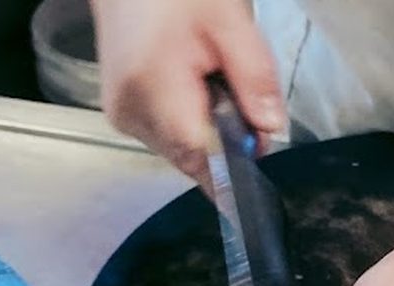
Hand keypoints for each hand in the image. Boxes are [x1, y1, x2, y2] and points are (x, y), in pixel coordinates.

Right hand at [90, 0, 285, 185]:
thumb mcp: (230, 21)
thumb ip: (255, 76)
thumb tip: (270, 127)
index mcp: (151, 86)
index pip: (201, 155)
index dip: (237, 155)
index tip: (258, 139)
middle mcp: (130, 111)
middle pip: (195, 157)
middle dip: (227, 138)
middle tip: (237, 91)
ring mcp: (123, 117)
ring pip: (184, 151)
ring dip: (210, 129)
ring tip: (210, 79)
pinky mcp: (124, 115)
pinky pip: (170, 138)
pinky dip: (191, 122)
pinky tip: (193, 86)